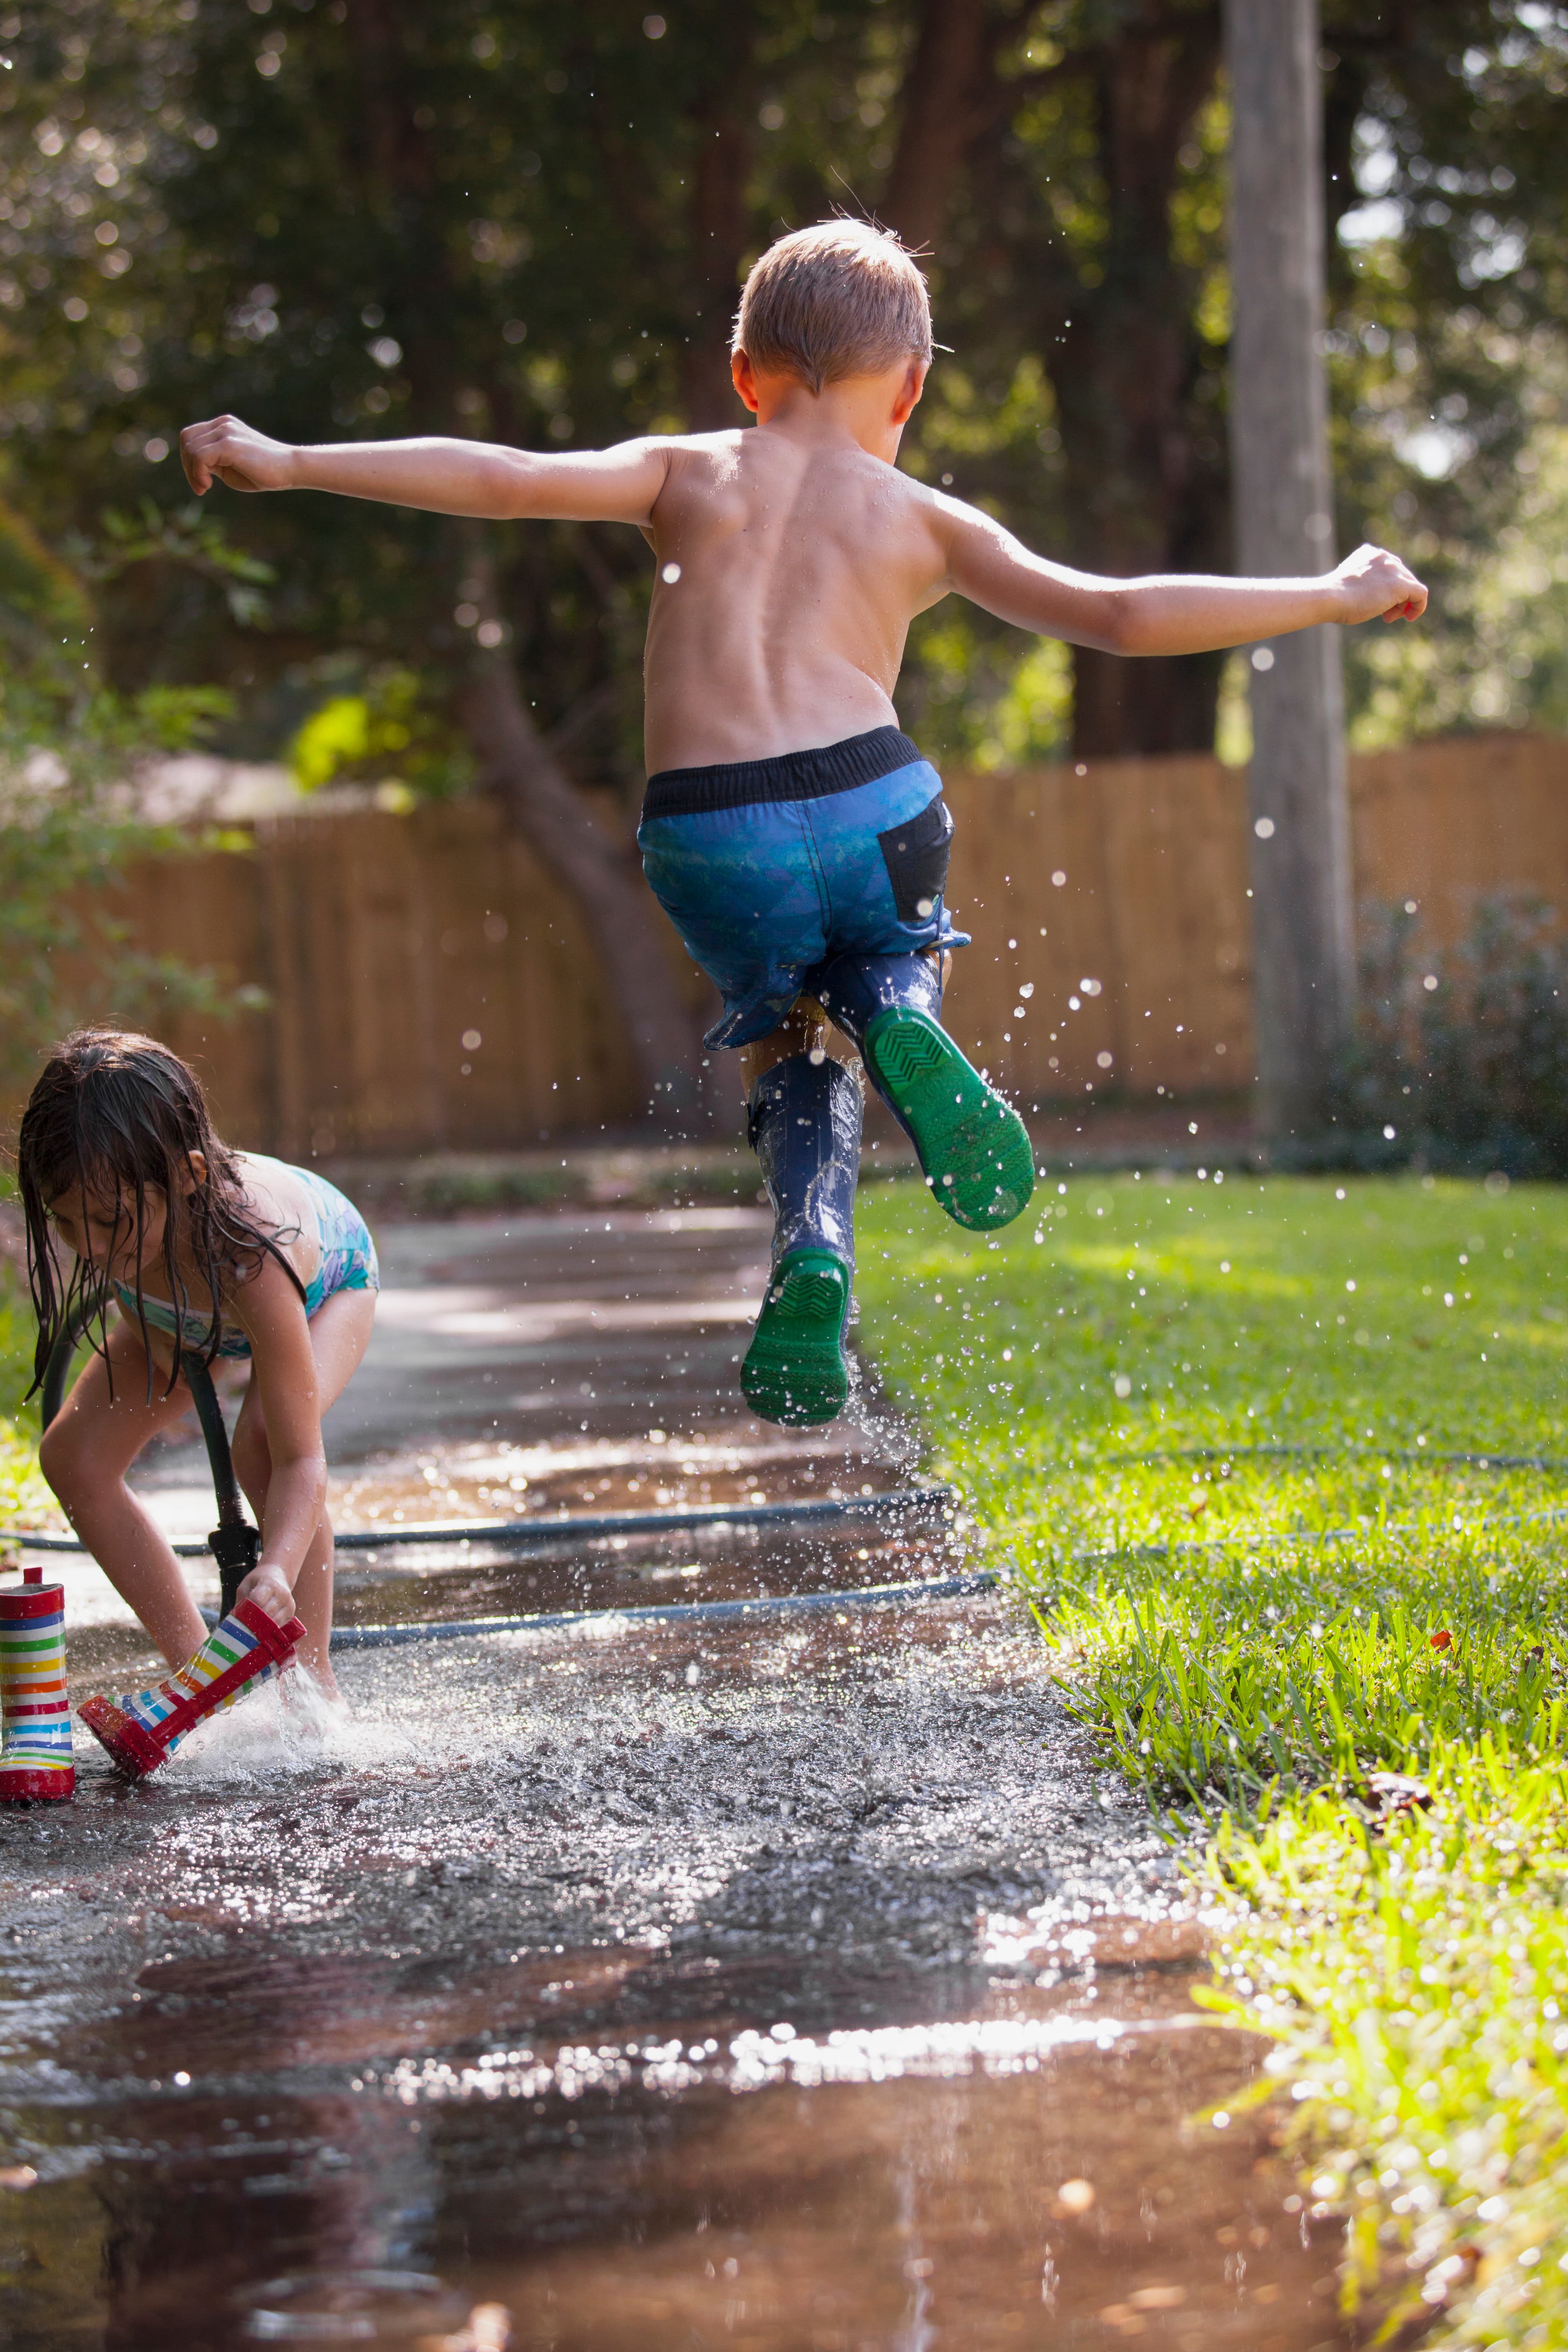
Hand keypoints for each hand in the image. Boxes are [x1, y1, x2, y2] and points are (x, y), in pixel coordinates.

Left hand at [180, 414, 297, 495]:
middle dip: (187, 466)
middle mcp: (223, 424)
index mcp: (223, 426)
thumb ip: (211, 461)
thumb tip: (192, 466)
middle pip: (187, 439)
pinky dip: (198, 473)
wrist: (289, 469)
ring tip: (205, 487)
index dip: (188, 459)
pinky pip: (200, 456)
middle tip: (201, 487)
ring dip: (192, 472)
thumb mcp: (229, 466)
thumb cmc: (263, 473)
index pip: (191, 436)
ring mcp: (226, 431)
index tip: (201, 482)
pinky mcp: (229, 444)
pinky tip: (208, 485)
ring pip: (190, 448)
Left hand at [235, 1563, 297, 1625]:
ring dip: (262, 1628)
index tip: (239, 1615)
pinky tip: (262, 1630)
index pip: (257, 1600)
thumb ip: (241, 1601)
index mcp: (270, 1584)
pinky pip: (280, 1626)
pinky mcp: (291, 1613)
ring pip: (274, 1622)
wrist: (278, 1574)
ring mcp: (289, 1604)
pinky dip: (270, 1630)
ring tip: (251, 1630)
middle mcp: (282, 1594)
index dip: (247, 1609)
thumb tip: (234, 1622)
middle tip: (243, 1627)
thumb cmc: (259, 1580)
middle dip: (253, 1621)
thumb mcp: (246, 1585)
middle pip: (266, 1613)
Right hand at [1332, 541, 1427, 624]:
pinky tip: (1410, 617)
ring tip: (1388, 618)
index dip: (1387, 588)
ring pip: (1410, 586)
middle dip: (1395, 598)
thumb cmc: (1332, 597)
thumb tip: (1367, 596)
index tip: (1377, 603)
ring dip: (1402, 604)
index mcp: (1370, 553)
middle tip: (1385, 616)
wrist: (1330, 597)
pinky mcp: (1401, 585)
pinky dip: (1418, 606)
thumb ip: (1362, 584)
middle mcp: (1384, 557)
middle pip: (1402, 577)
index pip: (1389, 569)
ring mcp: (1393, 569)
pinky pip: (1420, 594)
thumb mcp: (1347, 585)